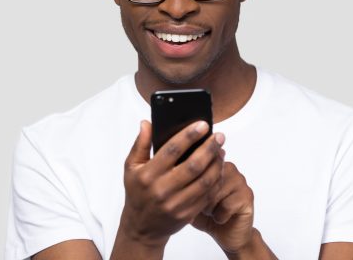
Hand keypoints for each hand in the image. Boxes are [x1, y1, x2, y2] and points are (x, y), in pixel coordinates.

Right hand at [120, 120, 225, 248]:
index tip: (203, 124)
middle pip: (193, 165)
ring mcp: (176, 204)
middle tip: (219, 135)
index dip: (189, 135)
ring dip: (216, 164)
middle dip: (209, 148)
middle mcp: (162, 189)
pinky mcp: (187, 214)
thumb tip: (146, 123)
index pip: (172, 150)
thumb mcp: (131, 167)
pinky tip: (218, 168)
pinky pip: (207, 195)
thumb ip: (140, 144)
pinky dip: (216, 180)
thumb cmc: (137, 192)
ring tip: (221, 150)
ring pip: (204, 181)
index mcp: (148, 174)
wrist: (142, 228)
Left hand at [191, 162, 253, 253]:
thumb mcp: (189, 198)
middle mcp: (229, 167)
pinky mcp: (247, 195)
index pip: (198, 167)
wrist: (228, 235)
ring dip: (210, 208)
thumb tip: (170, 173)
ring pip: (216, 192)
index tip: (193, 197)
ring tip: (212, 212)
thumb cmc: (207, 215)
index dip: (192, 187)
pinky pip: (226, 204)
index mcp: (214, 164)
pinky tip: (221, 218)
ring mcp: (240, 180)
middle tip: (204, 208)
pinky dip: (219, 216)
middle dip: (201, 198)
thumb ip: (183, 183)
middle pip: (207, 179)